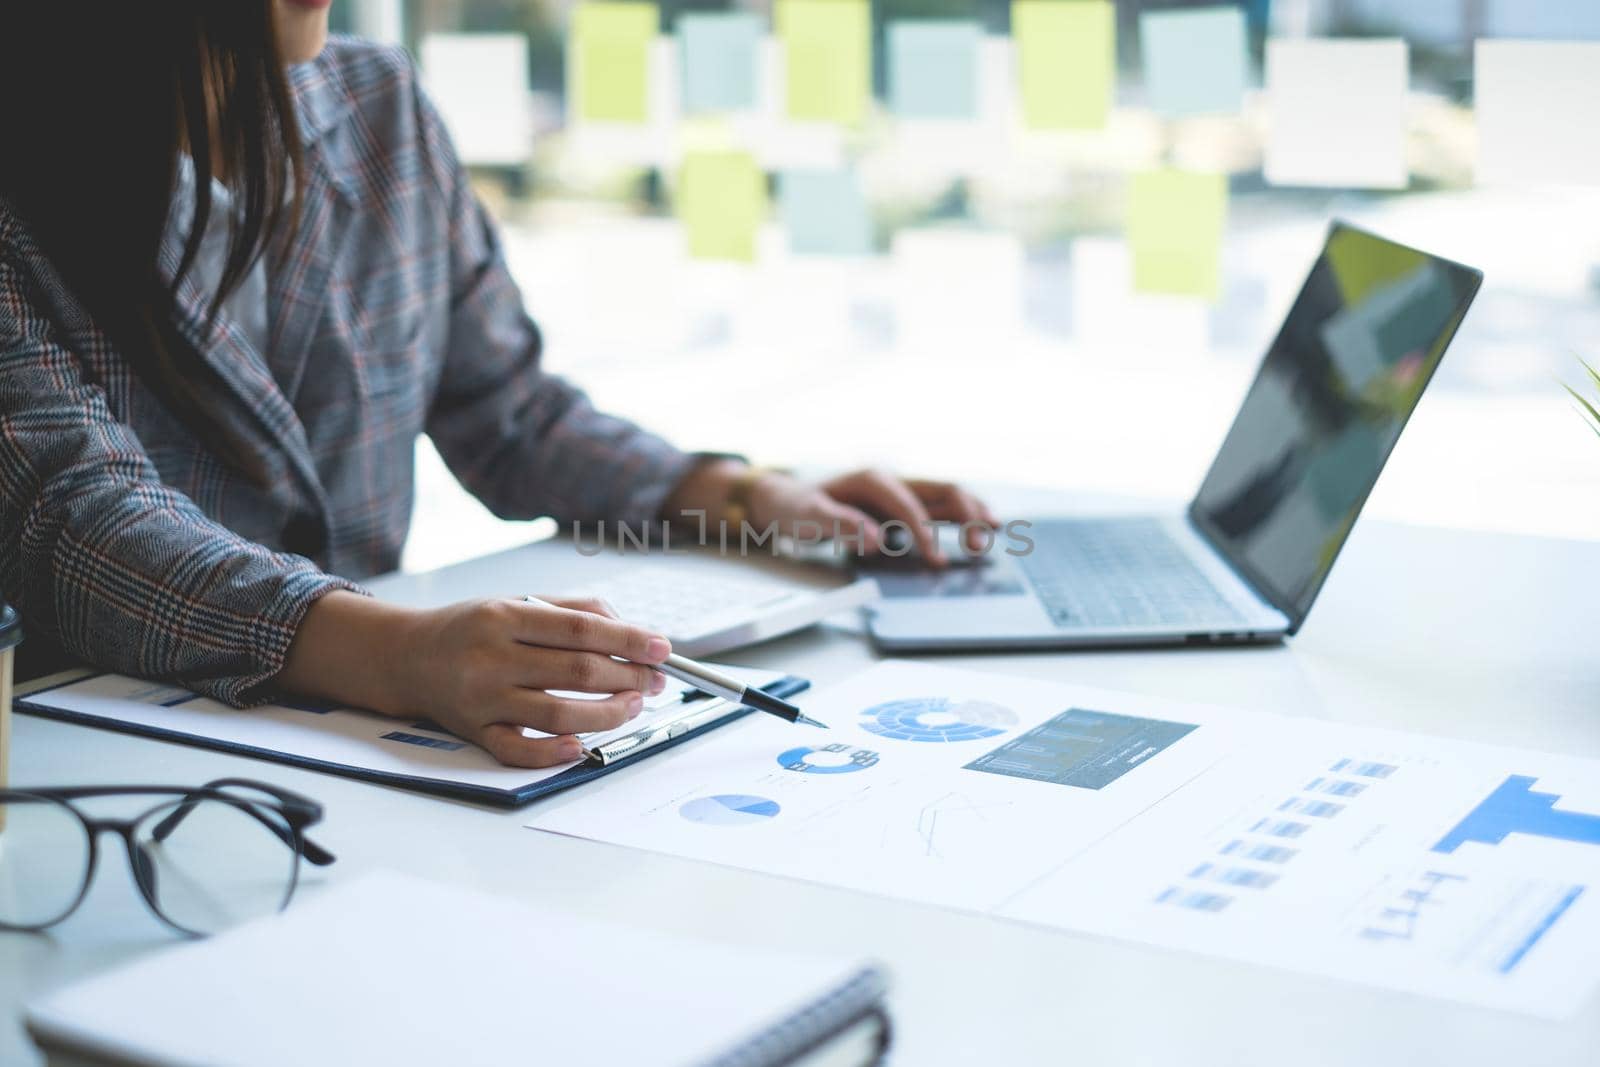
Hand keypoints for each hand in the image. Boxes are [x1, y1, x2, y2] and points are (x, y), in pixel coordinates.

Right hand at [280, 592, 671, 768]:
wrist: (406, 656)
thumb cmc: (473, 628)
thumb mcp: (516, 602)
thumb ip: (574, 610)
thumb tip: (630, 631)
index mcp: (505, 617)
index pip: (581, 630)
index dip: (628, 640)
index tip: (661, 649)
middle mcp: (491, 658)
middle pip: (576, 672)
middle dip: (627, 678)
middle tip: (653, 681)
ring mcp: (481, 699)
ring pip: (557, 714)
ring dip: (605, 714)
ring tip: (631, 706)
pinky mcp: (473, 733)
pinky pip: (518, 751)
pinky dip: (553, 753)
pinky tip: (582, 745)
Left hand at [747, 469, 998, 564]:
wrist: (788, 499)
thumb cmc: (797, 507)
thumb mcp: (809, 517)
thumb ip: (842, 526)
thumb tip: (877, 540)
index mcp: (872, 480)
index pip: (908, 506)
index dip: (924, 533)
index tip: (936, 561)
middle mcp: (892, 480)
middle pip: (942, 490)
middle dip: (966, 515)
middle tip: (979, 545)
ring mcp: (900, 492)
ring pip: (948, 496)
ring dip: (973, 512)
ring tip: (994, 532)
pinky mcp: (903, 505)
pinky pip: (940, 509)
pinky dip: (963, 518)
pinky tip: (981, 531)